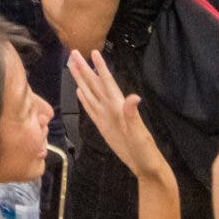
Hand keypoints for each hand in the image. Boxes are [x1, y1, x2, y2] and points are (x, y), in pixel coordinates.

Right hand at [70, 49, 174, 188]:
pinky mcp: (103, 126)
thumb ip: (133, 115)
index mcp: (119, 106)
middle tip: (73, 53)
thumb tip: (133, 97)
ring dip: (82, 80)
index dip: (101, 67)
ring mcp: (107, 116)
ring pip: (91, 94)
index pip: (107, 83)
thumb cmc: (145, 150)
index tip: (93, 52)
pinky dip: (85, 99)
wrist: (145, 166)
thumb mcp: (139, 133)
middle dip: (85, 69)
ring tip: (73, 67)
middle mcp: (112, 108)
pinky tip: (80, 92)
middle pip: (95, 84)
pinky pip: (91, 109)